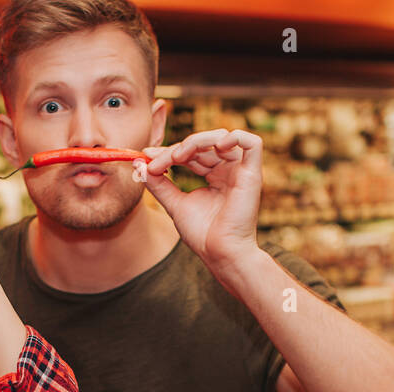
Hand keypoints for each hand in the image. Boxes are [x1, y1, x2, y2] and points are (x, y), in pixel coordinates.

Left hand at [138, 128, 263, 270]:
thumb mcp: (175, 204)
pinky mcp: (253, 174)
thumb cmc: (202, 234)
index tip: (146, 155)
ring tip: (178, 156)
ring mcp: (241, 171)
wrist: (219, 252)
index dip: (169, 150)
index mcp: (214, 177)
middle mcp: (228, 171)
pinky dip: (234, 137)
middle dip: (177, 148)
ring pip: (222, 137)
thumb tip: (139, 165)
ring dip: (196, 141)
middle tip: (157, 162)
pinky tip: (215, 147)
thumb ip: (159, 184)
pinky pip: (252, 143)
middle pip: (203, 144)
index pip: (192, 153)